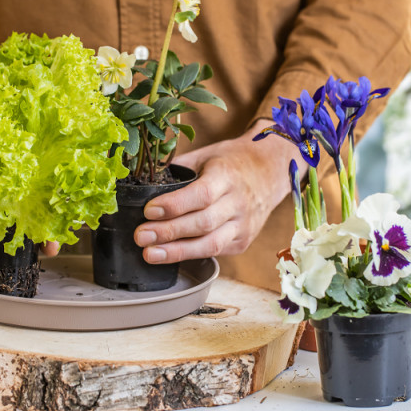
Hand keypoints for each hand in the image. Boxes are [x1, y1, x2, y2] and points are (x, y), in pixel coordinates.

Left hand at [134, 120, 306, 263]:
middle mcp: (239, 203)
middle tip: (140, 236)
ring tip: (150, 254)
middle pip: (203, 223)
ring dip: (177, 252)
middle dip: (169, 232)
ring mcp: (244, 225)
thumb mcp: (206, 155)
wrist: (270, 171)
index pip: (202, 194)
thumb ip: (179, 169)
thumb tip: (143, 182)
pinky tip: (170, 255)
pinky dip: (191, 255)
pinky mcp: (243, 241)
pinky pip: (215, 251)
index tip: (148, 210)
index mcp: (227, 176)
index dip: (174, 205)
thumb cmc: (231, 162)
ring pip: (210, 244)